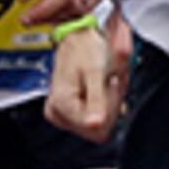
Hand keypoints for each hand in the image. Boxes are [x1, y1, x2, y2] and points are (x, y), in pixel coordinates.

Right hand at [44, 7, 125, 141]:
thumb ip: (96, 99)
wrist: (77, 37)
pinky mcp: (68, 113)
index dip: (109, 108)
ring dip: (108, 103)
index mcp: (61, 105)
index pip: (97, 130)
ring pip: (97, 126)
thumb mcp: (95, 71)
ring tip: (104, 82)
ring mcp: (62, 114)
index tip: (107, 84)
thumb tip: (96, 124)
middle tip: (108, 81)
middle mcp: (58, 113)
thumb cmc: (84, 48)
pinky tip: (99, 87)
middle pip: (98, 130)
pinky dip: (102, 103)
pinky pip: (93, 119)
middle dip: (110, 105)